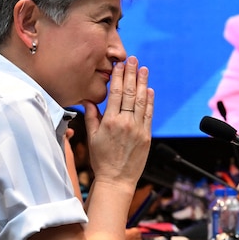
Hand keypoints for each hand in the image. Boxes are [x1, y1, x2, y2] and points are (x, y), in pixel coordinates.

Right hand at [86, 56, 154, 188]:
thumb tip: (89, 100)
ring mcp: (138, 129)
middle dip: (131, 74)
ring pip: (141, 101)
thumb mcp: (92, 137)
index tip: (119, 65)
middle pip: (129, 93)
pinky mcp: (147, 136)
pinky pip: (149, 114)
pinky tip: (149, 90)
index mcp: (109, 122)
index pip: (114, 93)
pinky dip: (149, 101)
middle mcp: (125, 123)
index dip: (118, 77)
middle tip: (134, 60)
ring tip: (144, 69)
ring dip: (143, 83)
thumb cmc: (102, 160)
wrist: (116, 180)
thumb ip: (92, 117)